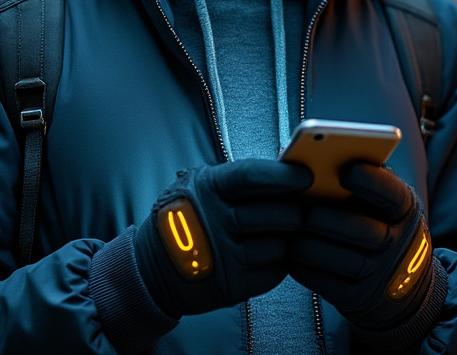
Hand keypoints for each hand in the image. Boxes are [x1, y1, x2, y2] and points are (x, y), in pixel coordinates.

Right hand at [133, 159, 311, 317]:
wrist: (151, 271)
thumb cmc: (184, 218)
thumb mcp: (197, 186)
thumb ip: (236, 178)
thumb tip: (285, 169)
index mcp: (207, 188)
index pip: (253, 176)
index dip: (283, 175)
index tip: (305, 176)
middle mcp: (215, 221)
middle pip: (278, 213)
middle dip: (294, 212)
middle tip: (296, 210)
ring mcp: (223, 256)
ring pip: (280, 245)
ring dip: (285, 241)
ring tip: (275, 235)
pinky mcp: (231, 287)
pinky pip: (275, 273)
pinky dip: (278, 264)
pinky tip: (267, 256)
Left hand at [287, 161, 434, 330]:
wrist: (401, 285)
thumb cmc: (377, 223)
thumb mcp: (381, 201)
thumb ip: (360, 180)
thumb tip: (314, 157)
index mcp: (404, 209)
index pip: (392, 194)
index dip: (371, 181)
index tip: (346, 169)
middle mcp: (398, 243)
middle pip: (363, 231)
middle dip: (329, 220)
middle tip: (304, 211)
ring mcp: (381, 275)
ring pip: (342, 260)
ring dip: (310, 245)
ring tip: (289, 231)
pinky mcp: (358, 299)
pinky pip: (325, 283)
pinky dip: (304, 267)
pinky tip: (289, 252)